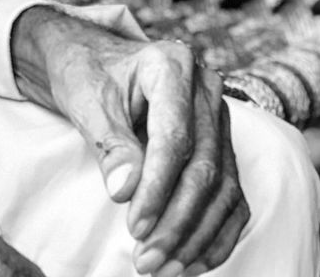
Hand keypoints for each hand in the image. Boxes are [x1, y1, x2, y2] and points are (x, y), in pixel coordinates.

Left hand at [12, 7, 247, 274]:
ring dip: (195, 237)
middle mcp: (206, 89)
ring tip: (162, 268)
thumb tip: (124, 192)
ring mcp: (219, 119)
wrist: (97, 64)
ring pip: (223, 189)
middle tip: (146, 260)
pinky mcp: (223, 147)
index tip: (135, 228)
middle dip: (176, 221)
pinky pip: (232, 198)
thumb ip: (109, 142)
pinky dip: (215, 235)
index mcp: (172, 65)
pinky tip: (190, 262)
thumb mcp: (86, 99)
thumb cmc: (89, 75)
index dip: (157, 187)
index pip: (175, 136)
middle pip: (203, 167)